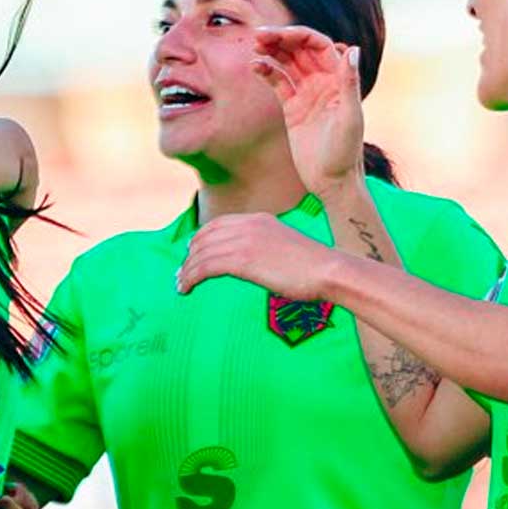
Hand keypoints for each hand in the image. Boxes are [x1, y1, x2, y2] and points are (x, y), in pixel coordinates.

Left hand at [179, 212, 343, 299]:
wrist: (327, 270)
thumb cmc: (312, 267)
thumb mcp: (285, 246)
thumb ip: (265, 247)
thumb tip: (252, 262)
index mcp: (259, 219)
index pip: (218, 225)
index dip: (200, 239)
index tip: (191, 254)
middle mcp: (247, 225)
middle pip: (205, 238)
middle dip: (190, 256)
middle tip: (181, 273)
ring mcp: (243, 241)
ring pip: (202, 254)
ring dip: (187, 270)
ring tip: (180, 285)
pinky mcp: (241, 260)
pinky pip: (205, 267)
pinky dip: (191, 278)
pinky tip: (186, 289)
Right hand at [251, 26, 365, 195]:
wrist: (332, 181)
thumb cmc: (346, 152)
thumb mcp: (349, 117)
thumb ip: (349, 82)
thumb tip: (351, 48)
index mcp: (338, 79)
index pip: (318, 46)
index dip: (298, 36)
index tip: (276, 34)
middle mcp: (323, 82)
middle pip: (300, 50)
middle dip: (281, 39)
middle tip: (258, 36)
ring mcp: (307, 94)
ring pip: (288, 64)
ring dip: (272, 52)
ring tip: (254, 47)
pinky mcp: (292, 108)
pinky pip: (278, 83)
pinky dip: (267, 72)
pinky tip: (255, 66)